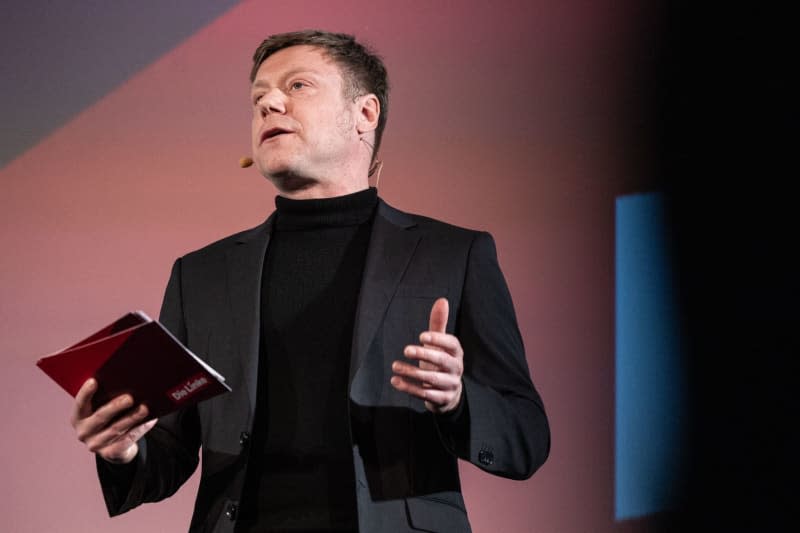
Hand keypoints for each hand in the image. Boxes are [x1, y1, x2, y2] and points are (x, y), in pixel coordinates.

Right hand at [70, 378, 156, 463]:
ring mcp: (96, 444)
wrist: (115, 447)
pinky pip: (126, 441)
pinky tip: (149, 421)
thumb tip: (125, 379)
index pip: (80, 404)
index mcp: (78, 417)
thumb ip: (106, 397)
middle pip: (100, 417)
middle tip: (129, 398)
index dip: (86, 393)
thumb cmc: (110, 418)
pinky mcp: (109, 453)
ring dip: (132, 418)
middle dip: (115, 406)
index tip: (93, 381)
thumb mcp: (102, 408)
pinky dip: (139, 430)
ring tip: (145, 408)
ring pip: (116, 429)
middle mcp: (84, 432)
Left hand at [390, 297, 463, 412]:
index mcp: (456, 353)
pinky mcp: (443, 400)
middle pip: (443, 361)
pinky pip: (426, 394)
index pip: (452, 344)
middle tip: (406, 350)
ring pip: (432, 379)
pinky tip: (395, 381)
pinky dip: (409, 388)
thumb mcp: (439, 344)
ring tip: (395, 366)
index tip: (421, 336)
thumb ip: (439, 324)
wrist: (447, 394)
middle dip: (424, 355)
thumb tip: (442, 300)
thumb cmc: (440, 361)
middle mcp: (457, 368)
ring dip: (412, 373)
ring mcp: (451, 385)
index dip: (438, 340)